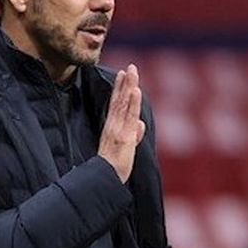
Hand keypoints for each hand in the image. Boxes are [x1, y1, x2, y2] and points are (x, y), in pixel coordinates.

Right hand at [97, 64, 145, 182]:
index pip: (116, 104)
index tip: (122, 74)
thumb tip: (140, 125)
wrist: (106, 180)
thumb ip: (133, 135)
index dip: (119, 89)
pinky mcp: (124, 136)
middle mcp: (113, 126)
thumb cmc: (114, 168)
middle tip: (129, 67)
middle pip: (119, 100)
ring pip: (124, 104)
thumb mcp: (126, 148)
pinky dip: (132, 102)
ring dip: (129, 86)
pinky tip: (135, 90)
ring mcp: (118, 130)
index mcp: (112, 128)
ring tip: (132, 71)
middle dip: (125, 83)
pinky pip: (129, 116)